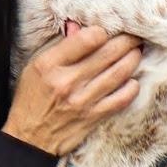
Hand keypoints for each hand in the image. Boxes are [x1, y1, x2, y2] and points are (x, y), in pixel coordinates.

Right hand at [2, 22, 141, 154]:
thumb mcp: (36, 68)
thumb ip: (60, 48)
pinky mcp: (93, 117)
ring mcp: (83, 100)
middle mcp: (67, 81)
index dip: (102, 31)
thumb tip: (80, 28)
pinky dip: (132, 87)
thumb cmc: (31, 100)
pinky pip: (122, 99)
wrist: (29, 139)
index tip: (105, 32)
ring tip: (136, 52)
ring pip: (119, 73)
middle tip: (133, 36)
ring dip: (133, 59)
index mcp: (50, 65)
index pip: (87, 39)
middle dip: (126, 41)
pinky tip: (132, 81)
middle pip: (108, 53)